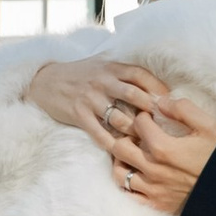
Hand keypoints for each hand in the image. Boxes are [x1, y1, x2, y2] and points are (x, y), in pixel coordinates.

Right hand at [20, 58, 169, 151]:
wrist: (45, 82)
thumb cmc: (79, 75)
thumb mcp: (101, 65)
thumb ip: (124, 72)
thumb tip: (154, 85)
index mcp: (111, 68)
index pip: (141, 75)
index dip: (158, 88)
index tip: (170, 103)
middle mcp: (102, 81)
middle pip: (134, 95)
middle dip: (151, 111)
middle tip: (164, 125)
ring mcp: (90, 98)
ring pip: (119, 118)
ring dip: (135, 131)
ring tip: (147, 142)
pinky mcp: (79, 114)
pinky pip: (99, 133)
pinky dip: (112, 143)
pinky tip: (122, 150)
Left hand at [114, 83, 215, 214]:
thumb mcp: (208, 126)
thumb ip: (183, 109)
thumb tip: (160, 102)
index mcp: (163, 148)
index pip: (138, 123)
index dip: (142, 116)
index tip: (150, 118)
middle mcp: (152, 169)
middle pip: (119, 147)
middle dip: (125, 135)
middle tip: (136, 133)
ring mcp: (152, 189)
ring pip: (119, 172)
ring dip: (121, 159)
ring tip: (132, 153)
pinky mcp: (155, 203)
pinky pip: (128, 193)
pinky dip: (126, 182)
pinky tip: (135, 173)